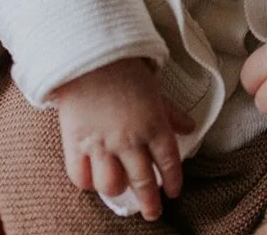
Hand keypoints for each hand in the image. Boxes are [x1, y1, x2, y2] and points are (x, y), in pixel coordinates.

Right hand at [55, 58, 189, 221]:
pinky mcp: (76, 143)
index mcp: (153, 125)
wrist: (88, 54)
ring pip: (113, 185)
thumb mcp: (154, 89)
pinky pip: (81, 176)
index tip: (173, 193)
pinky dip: (88, 181)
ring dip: (119, 189)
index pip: (169, 163)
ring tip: (121, 187)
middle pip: (143, 183)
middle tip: (152, 212)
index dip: (173, 181)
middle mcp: (130, 140)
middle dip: (150, 203)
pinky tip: (93, 177)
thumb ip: (170, 112)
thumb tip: (190, 128)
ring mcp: (102, 144)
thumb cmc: (124, 67)